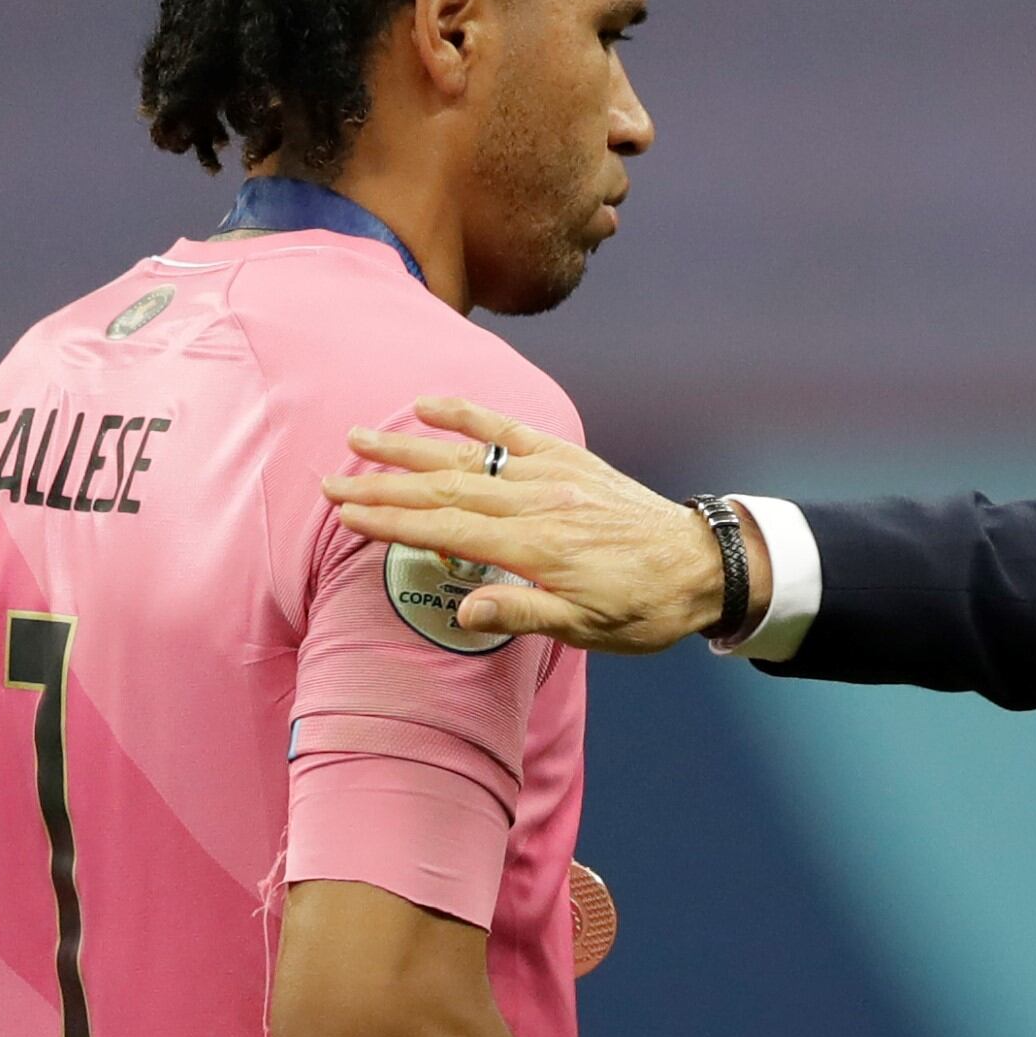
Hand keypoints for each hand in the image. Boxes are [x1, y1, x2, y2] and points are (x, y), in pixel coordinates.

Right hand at [319, 399, 753, 653]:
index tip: (348, 516)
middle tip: (331, 482)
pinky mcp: (569, 460)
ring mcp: (553, 476)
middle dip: (384, 486)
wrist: (703, 565)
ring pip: (468, 458)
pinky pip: (512, 433)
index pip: (448, 530)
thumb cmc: (646, 608)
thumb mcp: (589, 630)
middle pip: (444, 490)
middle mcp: (538, 502)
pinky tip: (431, 406)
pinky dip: (470, 417)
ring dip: (411, 449)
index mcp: (536, 547)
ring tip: (361, 440)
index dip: (393, 523)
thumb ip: (523, 614)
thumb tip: (463, 612)